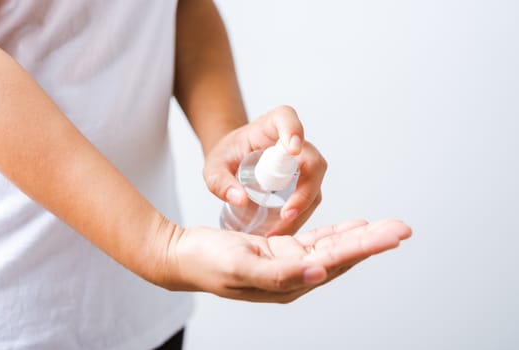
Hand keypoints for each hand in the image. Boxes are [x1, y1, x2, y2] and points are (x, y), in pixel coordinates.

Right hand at [155, 219, 410, 302]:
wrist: (183, 256)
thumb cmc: (207, 261)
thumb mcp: (240, 267)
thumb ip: (280, 274)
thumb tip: (319, 271)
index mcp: (288, 284)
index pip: (335, 262)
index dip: (365, 247)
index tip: (392, 234)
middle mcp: (294, 277)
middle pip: (341, 255)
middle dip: (372, 241)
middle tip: (402, 228)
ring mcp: (288, 264)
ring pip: (332, 248)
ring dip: (359, 236)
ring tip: (386, 226)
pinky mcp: (280, 251)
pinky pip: (315, 241)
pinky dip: (336, 233)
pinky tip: (353, 227)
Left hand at [203, 105, 326, 235]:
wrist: (234, 160)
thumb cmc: (226, 156)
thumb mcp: (213, 168)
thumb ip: (220, 181)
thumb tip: (239, 199)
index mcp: (270, 126)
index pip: (287, 118)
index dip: (293, 131)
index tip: (293, 148)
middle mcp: (292, 141)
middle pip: (312, 161)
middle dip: (305, 190)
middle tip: (286, 214)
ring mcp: (302, 162)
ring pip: (315, 185)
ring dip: (302, 210)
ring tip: (277, 231)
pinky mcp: (304, 180)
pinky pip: (311, 198)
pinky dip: (299, 216)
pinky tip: (281, 230)